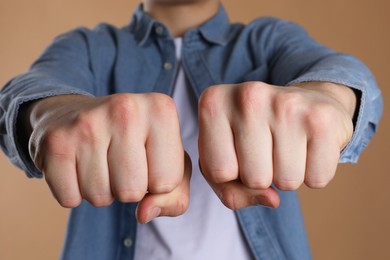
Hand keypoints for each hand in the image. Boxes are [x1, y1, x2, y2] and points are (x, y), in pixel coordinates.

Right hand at [26, 93, 190, 223]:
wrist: (76, 113)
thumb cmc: (134, 142)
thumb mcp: (170, 163)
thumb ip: (175, 197)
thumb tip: (144, 214)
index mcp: (161, 109)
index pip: (167, 182)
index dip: (157, 183)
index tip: (147, 160)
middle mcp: (126, 108)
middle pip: (132, 192)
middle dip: (128, 189)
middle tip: (119, 162)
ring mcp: (88, 122)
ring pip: (100, 198)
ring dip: (101, 190)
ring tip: (100, 161)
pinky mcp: (56, 141)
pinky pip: (70, 199)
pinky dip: (74, 192)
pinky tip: (78, 165)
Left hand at [198, 81, 354, 209]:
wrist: (307, 101)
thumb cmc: (255, 136)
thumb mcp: (227, 158)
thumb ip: (229, 190)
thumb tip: (271, 199)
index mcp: (213, 102)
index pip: (217, 171)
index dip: (230, 176)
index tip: (238, 154)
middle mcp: (247, 95)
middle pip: (253, 179)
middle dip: (261, 177)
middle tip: (267, 150)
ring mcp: (286, 103)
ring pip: (286, 182)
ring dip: (288, 176)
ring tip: (287, 146)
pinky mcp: (321, 117)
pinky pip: (317, 179)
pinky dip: (314, 173)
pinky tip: (308, 146)